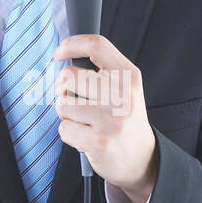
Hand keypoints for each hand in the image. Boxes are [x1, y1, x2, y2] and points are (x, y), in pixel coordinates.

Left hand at [53, 35, 158, 202]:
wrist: (142, 157)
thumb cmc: (125, 118)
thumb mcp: (125, 87)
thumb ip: (102, 69)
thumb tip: (64, 53)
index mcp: (129, 76)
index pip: (96, 45)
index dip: (71, 44)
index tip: (59, 53)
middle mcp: (122, 95)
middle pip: (68, 76)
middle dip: (62, 89)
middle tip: (74, 99)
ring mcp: (111, 119)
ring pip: (62, 104)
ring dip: (66, 114)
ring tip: (83, 121)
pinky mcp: (99, 141)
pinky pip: (64, 128)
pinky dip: (69, 134)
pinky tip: (86, 136)